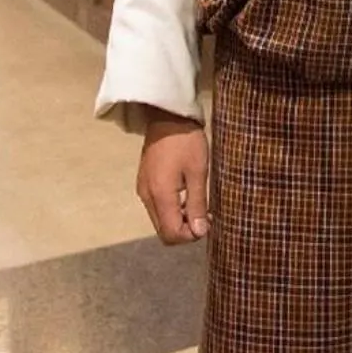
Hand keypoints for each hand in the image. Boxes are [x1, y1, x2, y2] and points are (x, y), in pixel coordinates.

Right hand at [136, 106, 210, 243]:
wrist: (167, 116)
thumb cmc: (186, 141)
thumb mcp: (198, 171)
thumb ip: (197, 203)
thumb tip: (199, 232)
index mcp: (160, 195)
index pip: (171, 234)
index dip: (191, 236)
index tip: (208, 222)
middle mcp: (147, 197)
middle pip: (163, 231)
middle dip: (185, 230)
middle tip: (205, 215)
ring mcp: (144, 190)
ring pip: (160, 221)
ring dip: (179, 219)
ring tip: (199, 204)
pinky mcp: (145, 183)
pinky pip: (157, 208)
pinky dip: (172, 209)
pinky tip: (187, 195)